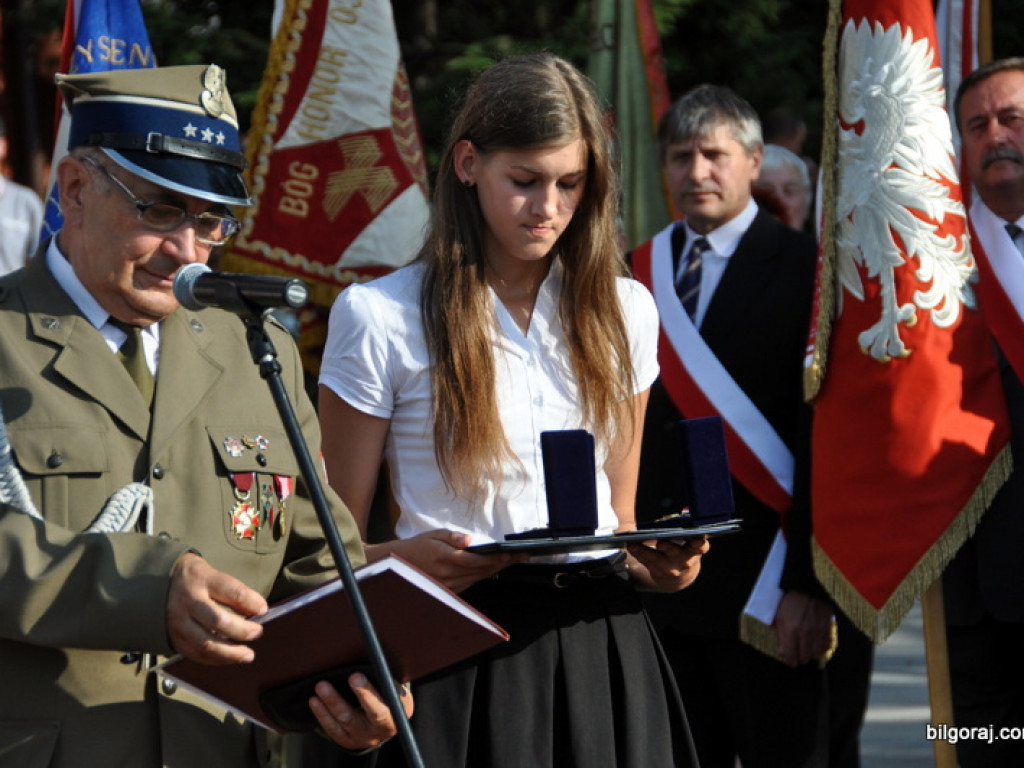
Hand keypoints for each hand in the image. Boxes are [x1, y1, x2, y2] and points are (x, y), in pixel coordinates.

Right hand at [166, 553, 267, 664]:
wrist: (156, 584)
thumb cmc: (195, 580)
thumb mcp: (213, 574)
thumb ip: (234, 592)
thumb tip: (258, 611)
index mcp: (202, 579)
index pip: (231, 591)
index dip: (250, 602)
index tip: (263, 609)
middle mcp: (188, 601)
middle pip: (218, 621)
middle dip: (242, 631)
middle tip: (257, 632)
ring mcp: (179, 622)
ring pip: (205, 643)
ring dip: (230, 653)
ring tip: (248, 655)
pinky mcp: (174, 638)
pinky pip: (196, 654)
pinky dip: (215, 659)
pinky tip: (230, 658)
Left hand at [309, 672, 413, 751]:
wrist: (393, 721)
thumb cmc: (394, 697)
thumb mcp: (398, 690)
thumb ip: (388, 682)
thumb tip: (374, 662)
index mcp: (393, 718)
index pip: (378, 708)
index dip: (366, 693)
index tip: (354, 676)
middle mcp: (377, 732)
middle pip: (352, 718)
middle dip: (336, 701)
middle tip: (322, 685)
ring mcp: (361, 739)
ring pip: (340, 723)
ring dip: (325, 706)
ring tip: (317, 690)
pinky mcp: (349, 741)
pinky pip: (333, 729)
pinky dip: (322, 715)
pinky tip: (314, 701)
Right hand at [380, 529, 526, 591]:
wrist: (395, 566)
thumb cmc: (415, 547)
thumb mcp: (432, 535)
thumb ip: (452, 537)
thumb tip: (469, 539)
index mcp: (446, 559)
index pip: (478, 560)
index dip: (498, 558)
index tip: (513, 553)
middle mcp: (450, 576)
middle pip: (484, 571)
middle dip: (505, 563)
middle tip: (523, 556)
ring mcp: (450, 586)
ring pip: (480, 578)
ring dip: (498, 570)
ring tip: (513, 560)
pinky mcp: (450, 591)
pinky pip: (472, 583)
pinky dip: (485, 575)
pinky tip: (494, 568)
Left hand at [625, 535, 708, 591]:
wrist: (681, 578)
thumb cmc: (684, 551)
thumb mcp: (689, 543)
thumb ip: (682, 532)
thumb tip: (665, 522)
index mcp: (695, 551)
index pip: (700, 547)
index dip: (700, 544)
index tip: (697, 539)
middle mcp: (685, 561)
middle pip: (676, 553)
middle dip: (668, 547)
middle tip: (660, 542)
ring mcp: (671, 569)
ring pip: (657, 559)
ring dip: (644, 551)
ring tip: (633, 544)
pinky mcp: (659, 573)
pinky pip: (647, 563)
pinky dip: (639, 555)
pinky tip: (631, 548)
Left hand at [774, 590, 833, 666]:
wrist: (808, 586)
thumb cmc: (791, 601)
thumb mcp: (780, 617)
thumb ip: (781, 637)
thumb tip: (783, 654)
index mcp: (790, 629)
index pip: (791, 656)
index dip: (790, 661)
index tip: (790, 660)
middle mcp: (805, 632)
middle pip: (804, 658)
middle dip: (800, 658)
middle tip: (797, 653)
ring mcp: (818, 630)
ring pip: (816, 655)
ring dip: (811, 654)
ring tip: (806, 648)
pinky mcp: (828, 628)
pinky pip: (827, 646)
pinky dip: (821, 648)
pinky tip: (816, 643)